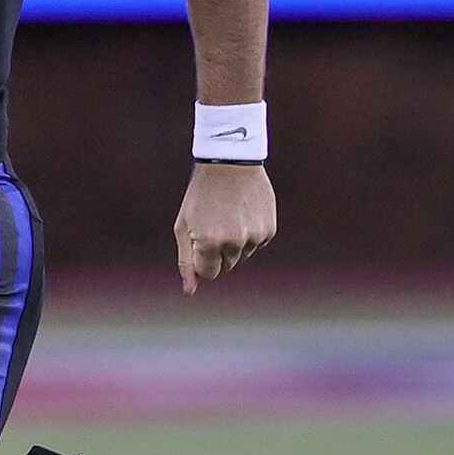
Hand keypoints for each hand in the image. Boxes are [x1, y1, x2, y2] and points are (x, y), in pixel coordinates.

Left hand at [173, 162, 276, 295]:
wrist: (229, 163)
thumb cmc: (201, 196)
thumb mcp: (184, 226)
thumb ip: (186, 262)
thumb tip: (190, 292)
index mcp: (209, 242)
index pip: (209, 273)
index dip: (203, 258)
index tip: (202, 238)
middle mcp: (234, 242)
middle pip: (227, 265)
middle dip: (219, 251)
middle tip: (215, 222)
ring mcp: (254, 236)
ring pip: (243, 255)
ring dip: (236, 242)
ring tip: (230, 214)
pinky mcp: (269, 230)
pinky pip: (257, 244)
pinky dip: (251, 233)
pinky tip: (244, 212)